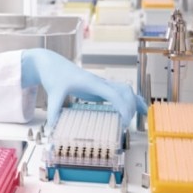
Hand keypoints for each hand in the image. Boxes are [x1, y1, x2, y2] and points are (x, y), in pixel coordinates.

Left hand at [21, 48, 146, 128]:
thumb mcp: (53, 93)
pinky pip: (120, 92)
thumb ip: (54, 110)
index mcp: (91, 82)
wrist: (52, 64)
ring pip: (125, 90)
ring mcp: (101, 84)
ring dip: (134, 103)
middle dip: (130, 107)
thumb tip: (52, 129)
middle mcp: (100, 82)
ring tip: (139, 119)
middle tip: (125, 125)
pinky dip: (132, 100)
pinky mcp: (100, 88)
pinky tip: (140, 110)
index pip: (113, 93)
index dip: (123, 106)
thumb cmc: (54, 76)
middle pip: (124, 91)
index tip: (125, 121)